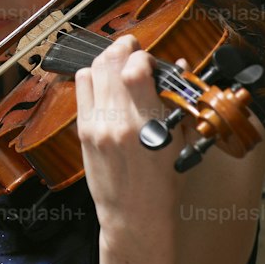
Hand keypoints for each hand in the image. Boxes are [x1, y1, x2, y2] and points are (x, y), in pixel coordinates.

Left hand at [74, 35, 173, 225]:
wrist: (134, 215)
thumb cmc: (164, 183)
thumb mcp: (182, 142)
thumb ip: (180, 101)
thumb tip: (181, 66)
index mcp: (147, 125)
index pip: (135, 69)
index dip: (143, 57)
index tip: (150, 61)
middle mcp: (117, 121)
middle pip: (109, 63)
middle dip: (122, 48)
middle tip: (132, 48)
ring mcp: (96, 125)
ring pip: (92, 71)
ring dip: (107, 61)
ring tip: (119, 64)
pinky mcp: (83, 131)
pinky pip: (82, 89)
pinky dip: (93, 77)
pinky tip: (105, 82)